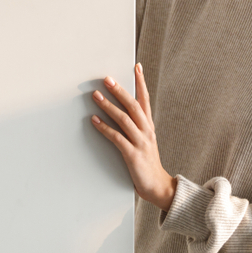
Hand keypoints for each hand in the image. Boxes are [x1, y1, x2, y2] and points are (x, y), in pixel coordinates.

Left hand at [91, 63, 176, 210]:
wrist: (157, 186)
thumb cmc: (147, 162)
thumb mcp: (144, 139)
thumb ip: (135, 125)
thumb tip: (119, 109)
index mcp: (149, 125)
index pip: (145, 99)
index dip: (141, 82)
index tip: (136, 66)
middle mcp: (146, 131)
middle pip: (133, 105)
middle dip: (120, 90)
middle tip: (107, 79)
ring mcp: (141, 142)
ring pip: (124, 119)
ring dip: (108, 106)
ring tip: (96, 96)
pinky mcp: (133, 155)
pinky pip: (117, 138)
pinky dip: (104, 128)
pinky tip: (94, 121)